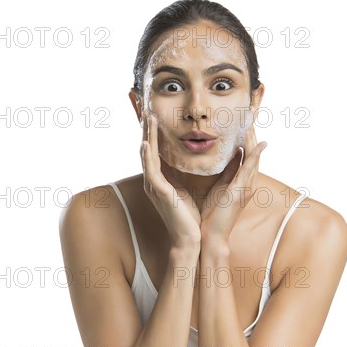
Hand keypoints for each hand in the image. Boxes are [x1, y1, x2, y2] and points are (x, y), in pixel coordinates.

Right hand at [140, 108, 201, 248]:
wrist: (191, 238)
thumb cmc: (191, 216)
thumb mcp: (191, 187)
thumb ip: (191, 170)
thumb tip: (200, 154)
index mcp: (161, 179)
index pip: (155, 151)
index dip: (154, 133)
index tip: (155, 115)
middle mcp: (154, 181)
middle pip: (147, 149)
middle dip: (146, 129)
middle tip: (146, 109)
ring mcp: (154, 186)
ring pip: (147, 156)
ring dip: (146, 136)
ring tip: (147, 118)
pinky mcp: (158, 192)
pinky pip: (150, 171)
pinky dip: (147, 157)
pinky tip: (146, 144)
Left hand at [199, 121, 266, 242]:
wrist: (210, 235)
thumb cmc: (212, 214)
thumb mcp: (219, 187)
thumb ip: (226, 172)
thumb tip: (230, 156)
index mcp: (241, 180)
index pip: (247, 152)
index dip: (246, 135)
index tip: (243, 118)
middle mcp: (247, 182)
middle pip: (254, 151)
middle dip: (252, 131)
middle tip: (251, 111)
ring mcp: (247, 186)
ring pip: (254, 157)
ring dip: (254, 138)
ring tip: (252, 120)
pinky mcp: (241, 191)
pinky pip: (250, 169)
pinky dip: (255, 155)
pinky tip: (259, 143)